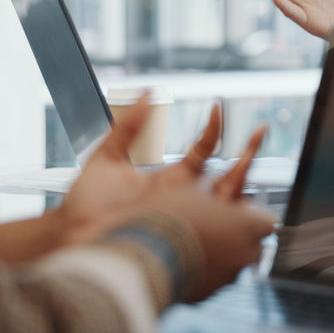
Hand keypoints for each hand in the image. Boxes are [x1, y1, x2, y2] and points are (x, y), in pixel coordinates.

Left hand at [61, 95, 266, 246]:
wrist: (73, 238)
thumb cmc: (85, 206)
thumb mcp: (106, 157)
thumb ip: (128, 126)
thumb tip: (147, 94)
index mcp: (171, 179)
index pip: (203, 149)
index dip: (212, 127)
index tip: (216, 107)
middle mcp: (185, 198)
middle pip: (229, 173)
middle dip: (248, 152)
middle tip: (260, 129)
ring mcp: (188, 217)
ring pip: (231, 198)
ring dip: (245, 175)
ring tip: (252, 157)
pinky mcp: (186, 236)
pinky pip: (221, 226)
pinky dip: (237, 212)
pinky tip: (240, 195)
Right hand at [139, 185, 276, 301]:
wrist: (141, 256)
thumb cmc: (169, 218)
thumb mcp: (190, 190)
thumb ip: (209, 188)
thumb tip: (209, 180)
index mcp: (249, 226)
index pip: (268, 222)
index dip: (252, 215)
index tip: (237, 210)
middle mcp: (244, 255)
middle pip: (254, 246)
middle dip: (239, 238)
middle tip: (215, 227)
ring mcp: (226, 278)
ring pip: (232, 265)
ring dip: (220, 256)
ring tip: (193, 243)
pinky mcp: (205, 295)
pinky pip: (211, 281)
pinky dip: (202, 273)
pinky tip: (180, 260)